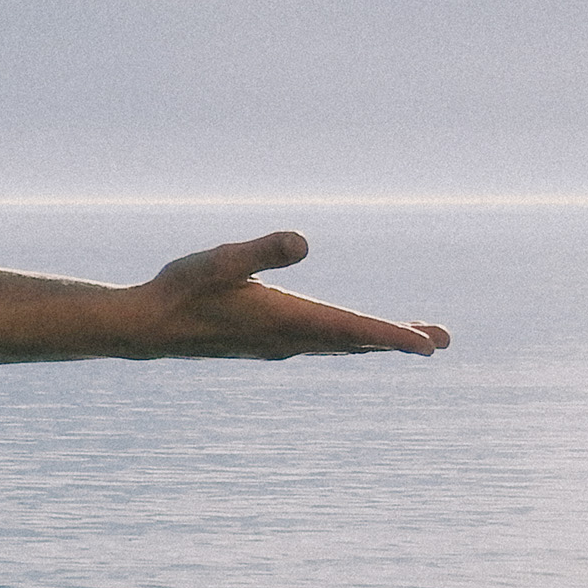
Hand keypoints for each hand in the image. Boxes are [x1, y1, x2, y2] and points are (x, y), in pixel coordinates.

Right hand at [128, 232, 448, 358]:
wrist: (145, 328)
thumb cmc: (179, 289)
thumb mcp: (218, 260)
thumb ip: (261, 251)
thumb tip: (304, 241)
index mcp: (284, 319)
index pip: (350, 329)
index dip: (391, 335)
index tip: (428, 345)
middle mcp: (287, 339)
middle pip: (354, 342)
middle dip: (398, 341)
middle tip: (442, 342)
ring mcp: (278, 344)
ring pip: (340, 346)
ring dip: (377, 343)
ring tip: (414, 342)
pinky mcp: (268, 342)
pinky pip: (323, 346)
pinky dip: (350, 343)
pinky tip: (353, 341)